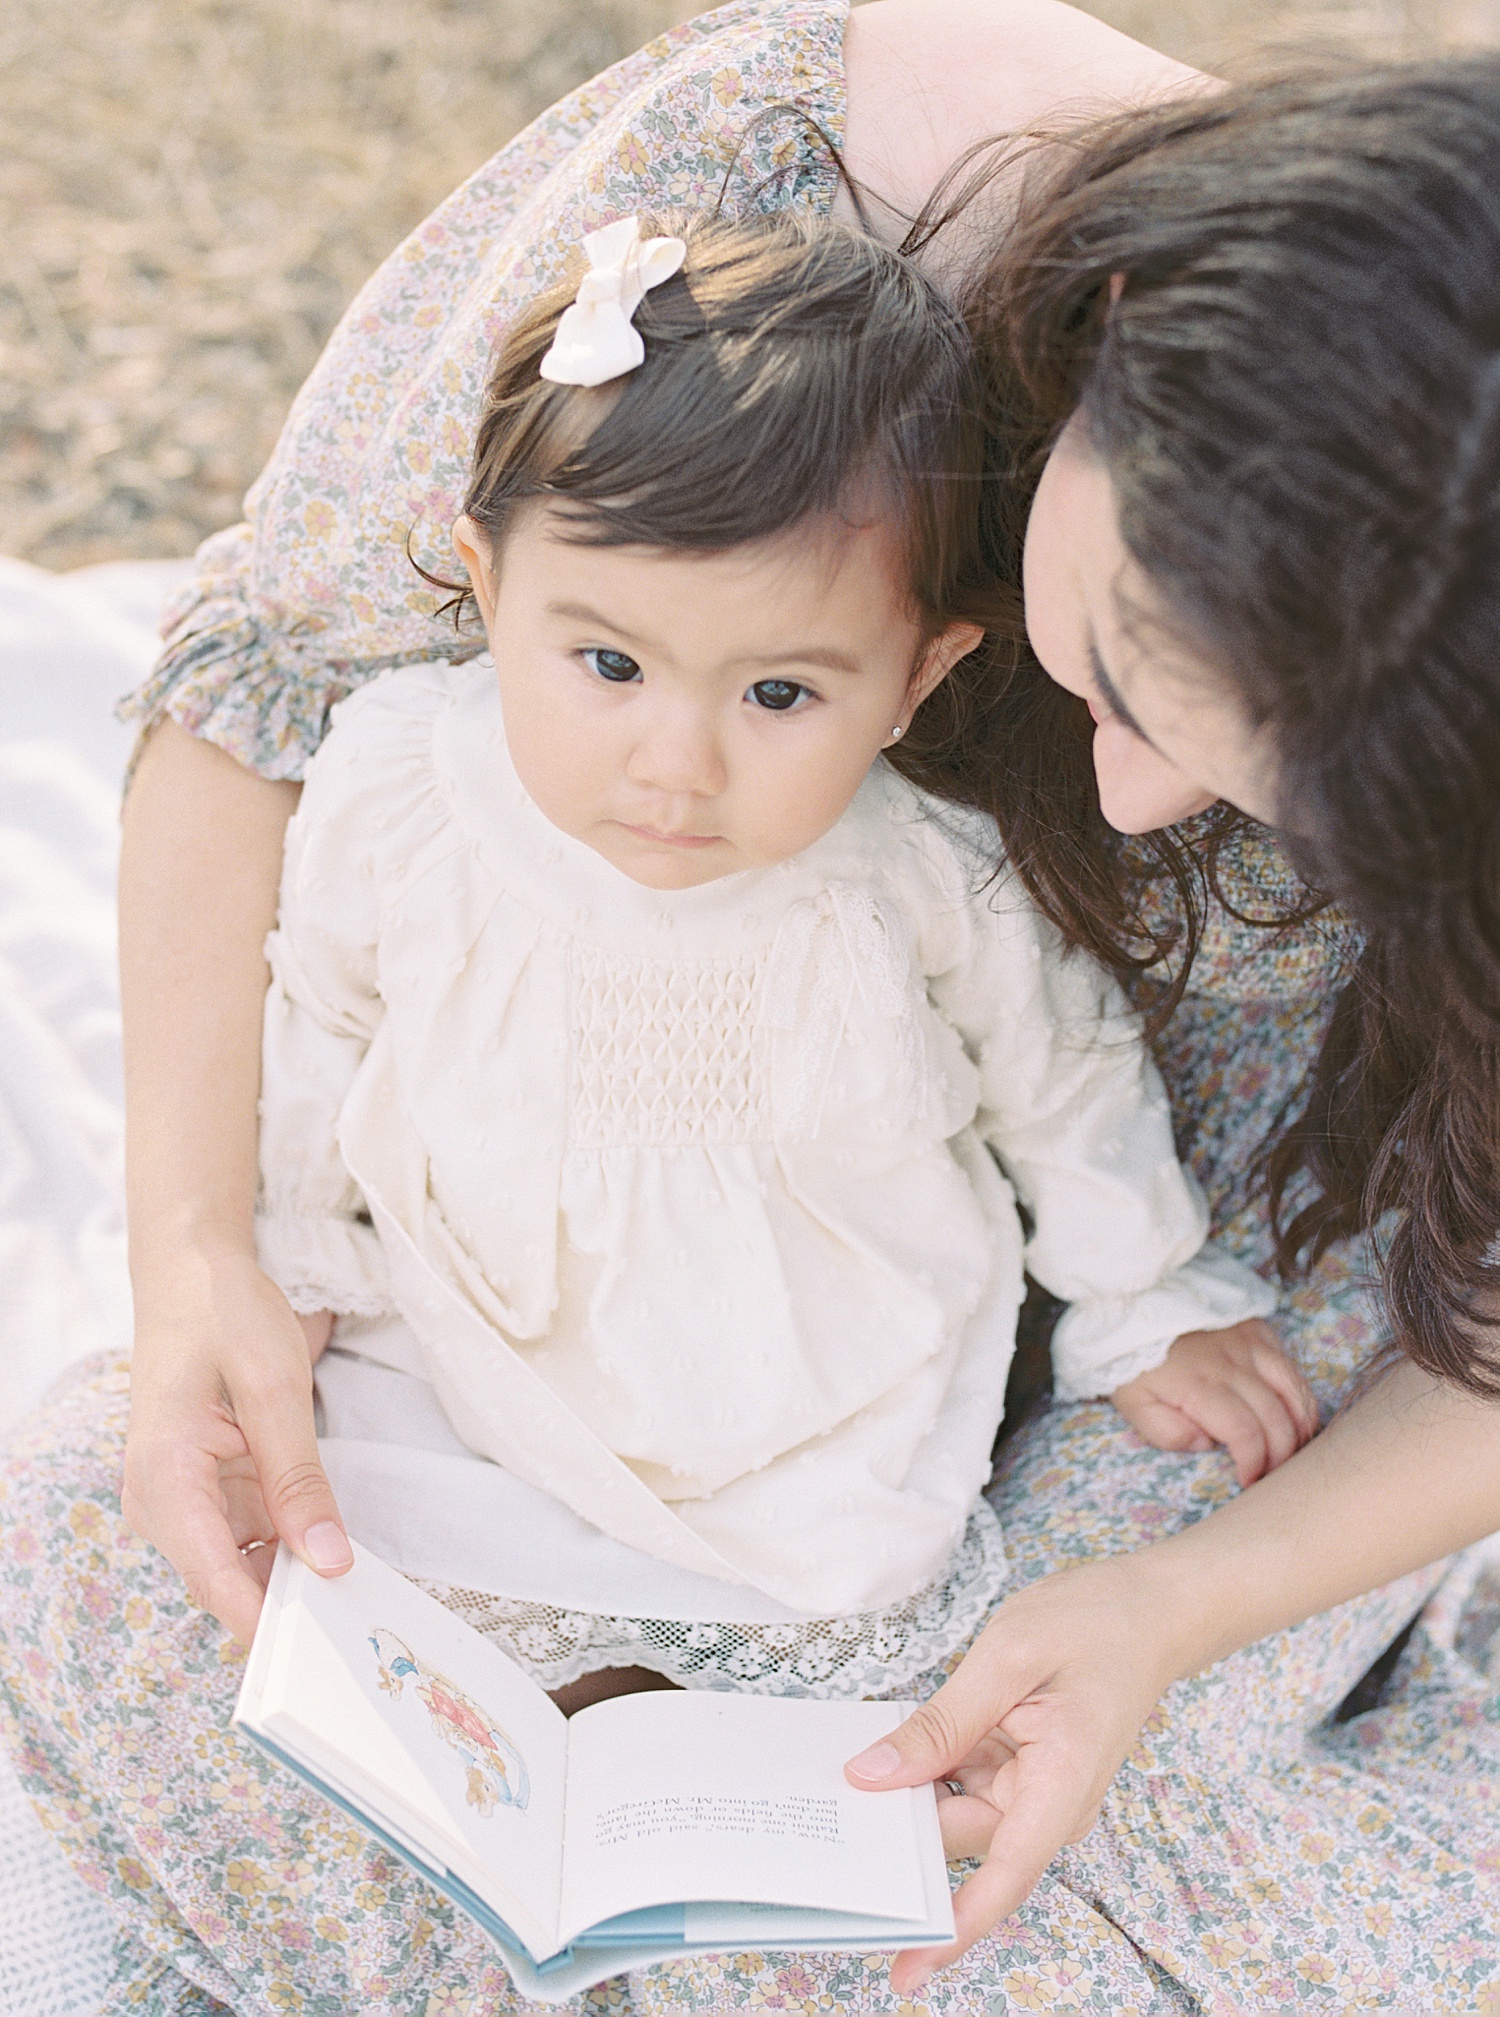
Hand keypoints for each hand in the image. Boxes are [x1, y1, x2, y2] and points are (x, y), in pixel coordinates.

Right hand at [122, 1240, 351, 1645]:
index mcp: (164, 1475)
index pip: (212, 1575)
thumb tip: (329, 1560)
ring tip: (358, 1587)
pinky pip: (247, 1538)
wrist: (193, 1276)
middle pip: (224, 1581)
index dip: (264, 1618)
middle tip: (358, 1620)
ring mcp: (181, 1501)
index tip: (319, 1645)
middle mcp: (160, 1501)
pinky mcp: (206, 1494)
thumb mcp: (275, 1386)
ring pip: (239, 1566)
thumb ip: (299, 1478)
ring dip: (291, 1576)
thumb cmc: (225, 1316)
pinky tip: (332, 1548)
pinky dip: (287, 1546)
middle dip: (285, 1603)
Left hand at [845, 1553, 1183, 1994]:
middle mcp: (1050, 1804)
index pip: (1005, 1874)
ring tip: (852, 1766)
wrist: (1147, 1609)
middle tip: (829, 1808)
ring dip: (912, 1793)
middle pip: (962, 1837)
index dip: (954, 1926)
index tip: (907, 1967)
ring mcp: (1036, 1790)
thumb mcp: (1007, 1657)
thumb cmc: (1094, 1624)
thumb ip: (941, 1722)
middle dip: (902, 1827)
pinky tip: (894, 1744)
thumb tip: (873, 1777)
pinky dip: (929, 1768)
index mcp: (1062, 1785)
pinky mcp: (1020, 1771)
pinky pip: (962, 1783)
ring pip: (955, 1811)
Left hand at [1110, 1319, 1317, 1485]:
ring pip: (1292, 1390)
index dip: (1255, 1463)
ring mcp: (1248, 1343)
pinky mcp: (1255, 1328)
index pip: (1245, 1432)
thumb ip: (1166, 1432)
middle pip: (1276, 1417)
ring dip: (1300, 1425)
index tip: (1249, 1480)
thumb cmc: (1133, 1359)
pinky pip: (1289, 1364)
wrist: (1135, 1307)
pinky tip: (1293, 1413)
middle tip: (1274, 1473)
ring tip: (1294, 1449)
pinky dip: (1298, 1393)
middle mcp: (1231, 1363)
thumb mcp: (1133, 1403)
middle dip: (1281, 1454)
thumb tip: (1206, 1444)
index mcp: (1200, 1385)